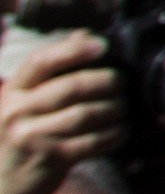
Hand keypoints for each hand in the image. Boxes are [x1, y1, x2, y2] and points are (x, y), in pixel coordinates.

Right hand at [0, 37, 123, 193]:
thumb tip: (85, 34)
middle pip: (72, 87)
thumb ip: (53, 71)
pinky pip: (92, 141)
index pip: (41, 61)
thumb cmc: (20, 136)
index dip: (75, 49)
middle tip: (123, 81)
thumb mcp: (24, 103)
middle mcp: (16, 112)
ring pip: (86, 114)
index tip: (103, 45)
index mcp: (11, 92)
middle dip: (106, 81)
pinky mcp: (50, 159)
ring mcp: (31, 137)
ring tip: (124, 107)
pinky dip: (114, 134)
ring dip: (115, 108)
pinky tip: (121, 130)